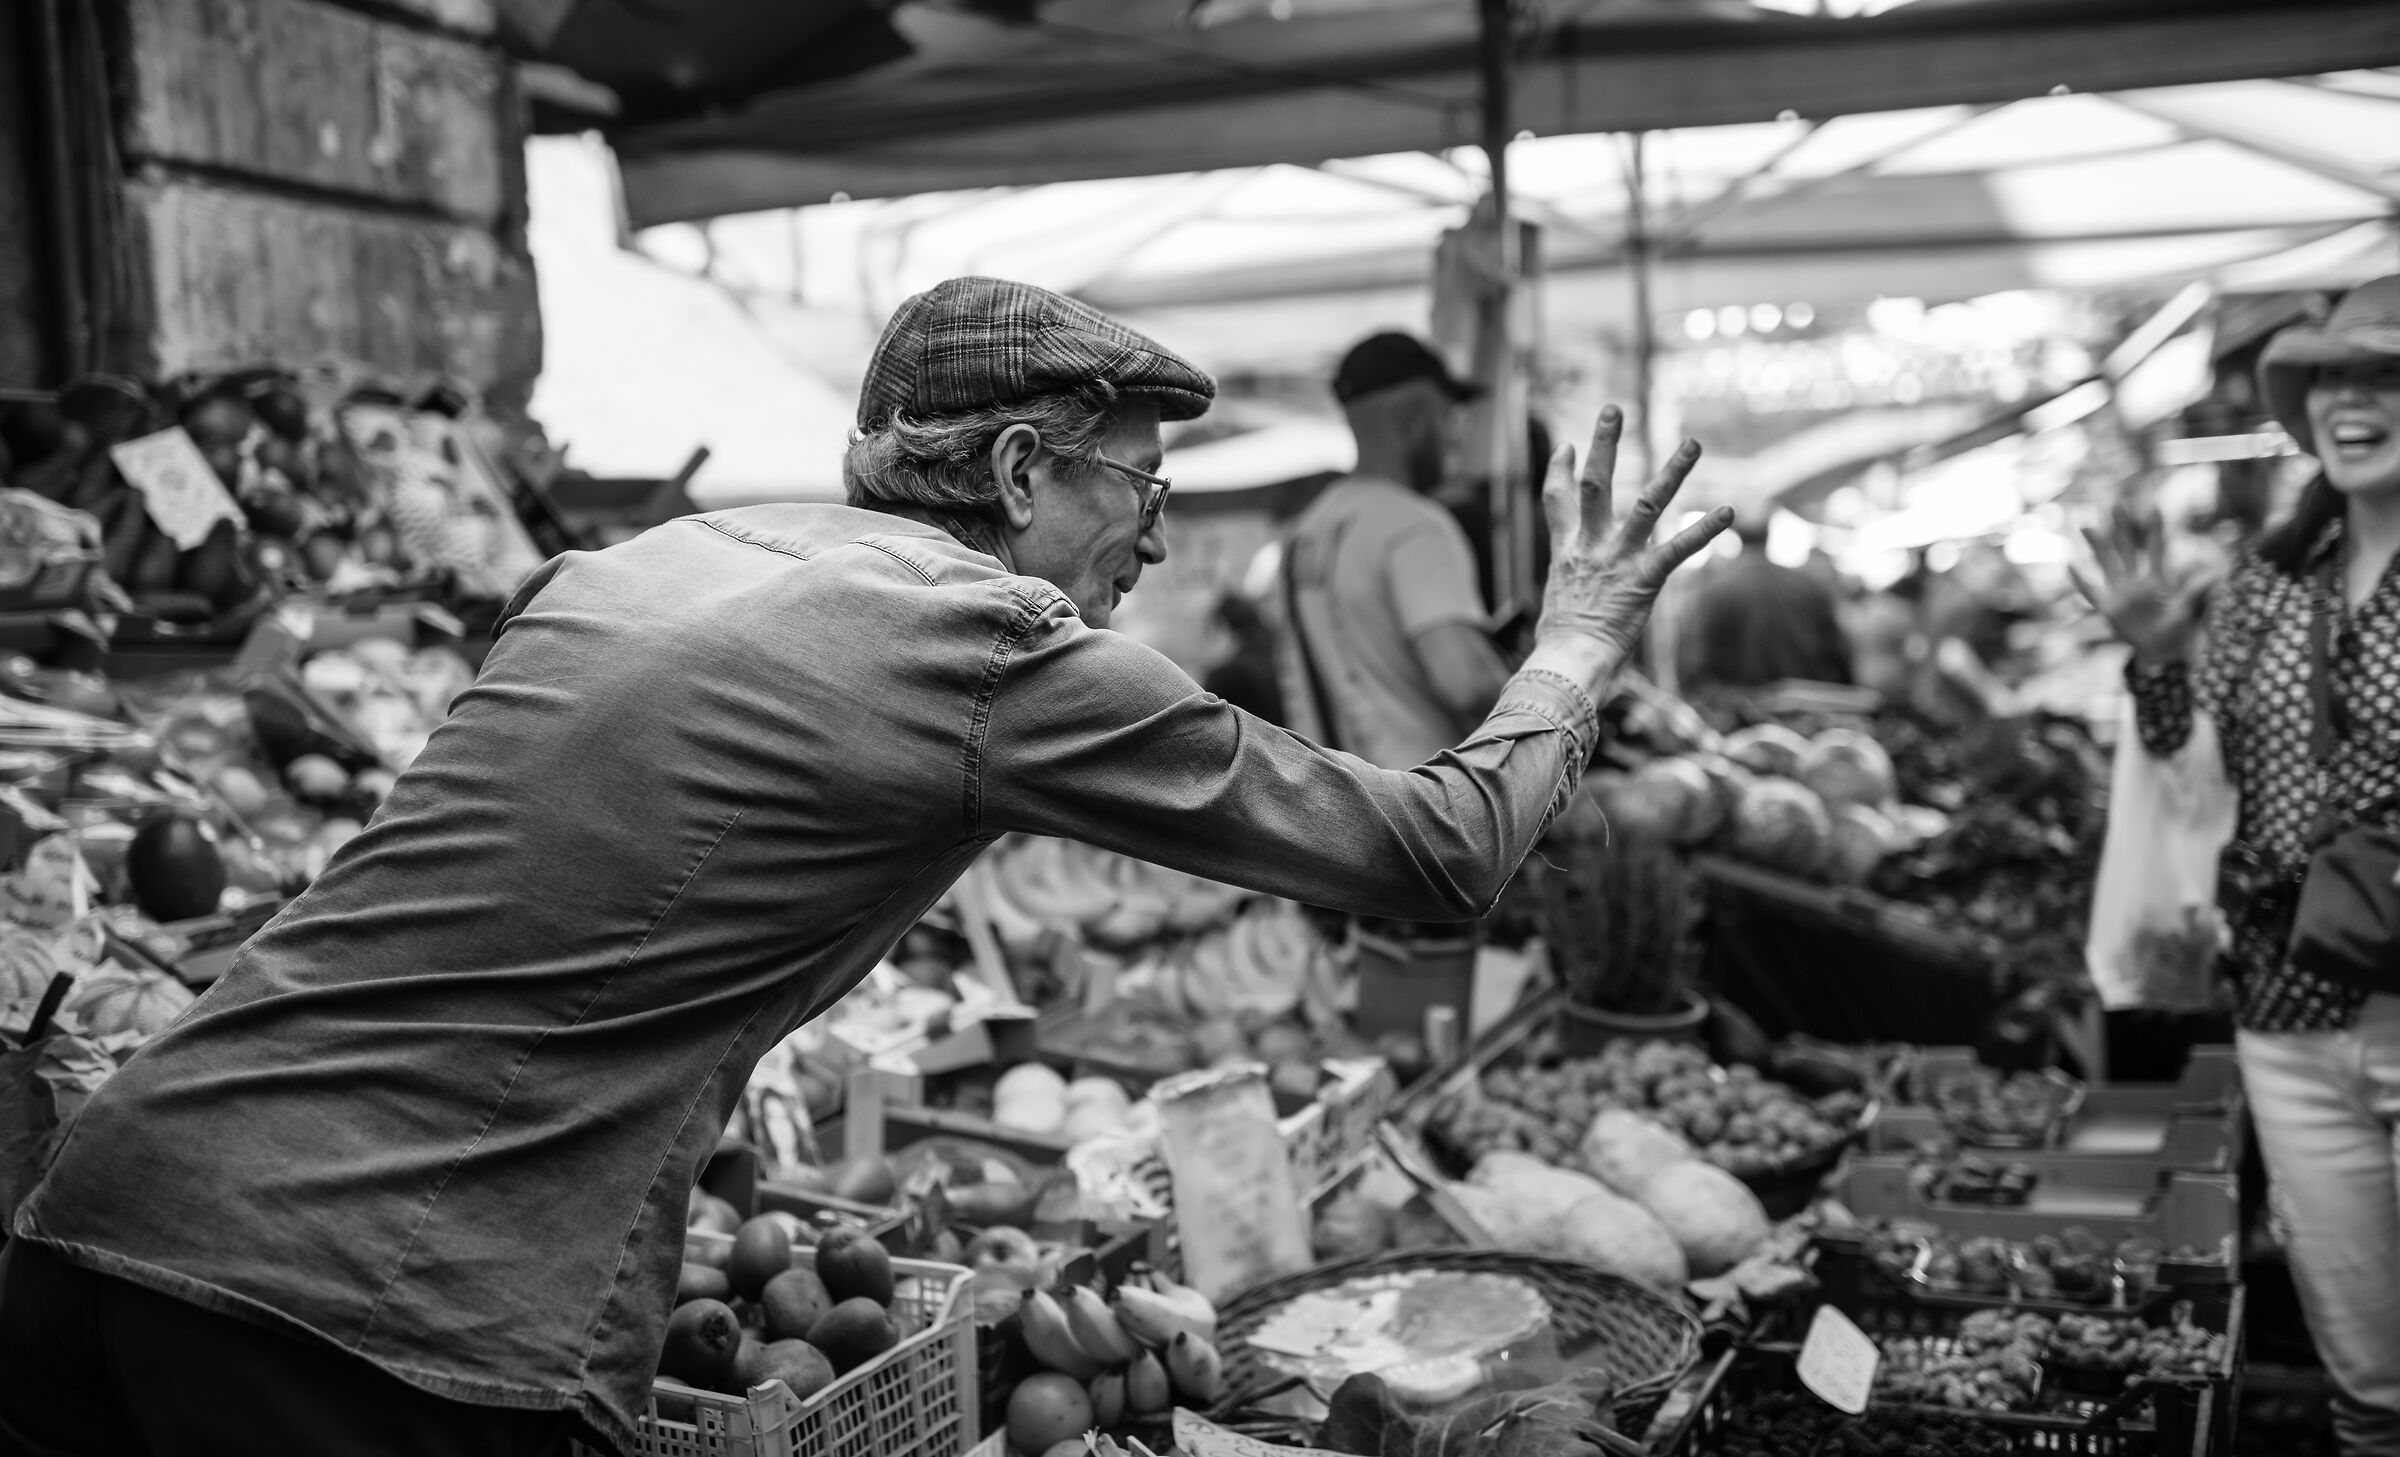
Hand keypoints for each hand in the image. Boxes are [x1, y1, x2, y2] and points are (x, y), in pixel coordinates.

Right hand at [1531, 407, 1731, 670]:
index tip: (1567, 445)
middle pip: (1594, 484)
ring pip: (1646, 504)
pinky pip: (1678, 549)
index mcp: (1566, 553)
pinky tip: (1729, 511)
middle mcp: (1590, 547)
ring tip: (1693, 443)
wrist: (1567, 662)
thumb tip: (1561, 622)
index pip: (1556, 502)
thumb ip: (1568, 596)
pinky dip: (1705, 530)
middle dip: (1605, 444)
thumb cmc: (1559, 648)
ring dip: (1672, 472)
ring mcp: (1617, 559)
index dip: (1559, 470)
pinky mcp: (1644, 579)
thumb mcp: (1556, 610)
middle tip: (1614, 408)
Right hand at [2071, 505, 2204, 663]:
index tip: (2155, 508)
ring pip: (2107, 564)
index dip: (2155, 530)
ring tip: (2087, 527)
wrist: (2162, 651)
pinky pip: (2092, 593)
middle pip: (2127, 549)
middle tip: (2117, 505)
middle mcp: (2137, 581)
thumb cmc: (2178, 630)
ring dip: (2097, 546)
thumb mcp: (2187, 611)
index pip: (2157, 549)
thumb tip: (2211, 575)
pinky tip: (2071, 566)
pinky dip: (2081, 581)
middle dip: (2121, 527)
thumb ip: (2194, 593)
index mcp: (2158, 580)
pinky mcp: (2109, 608)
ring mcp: (2121, 593)